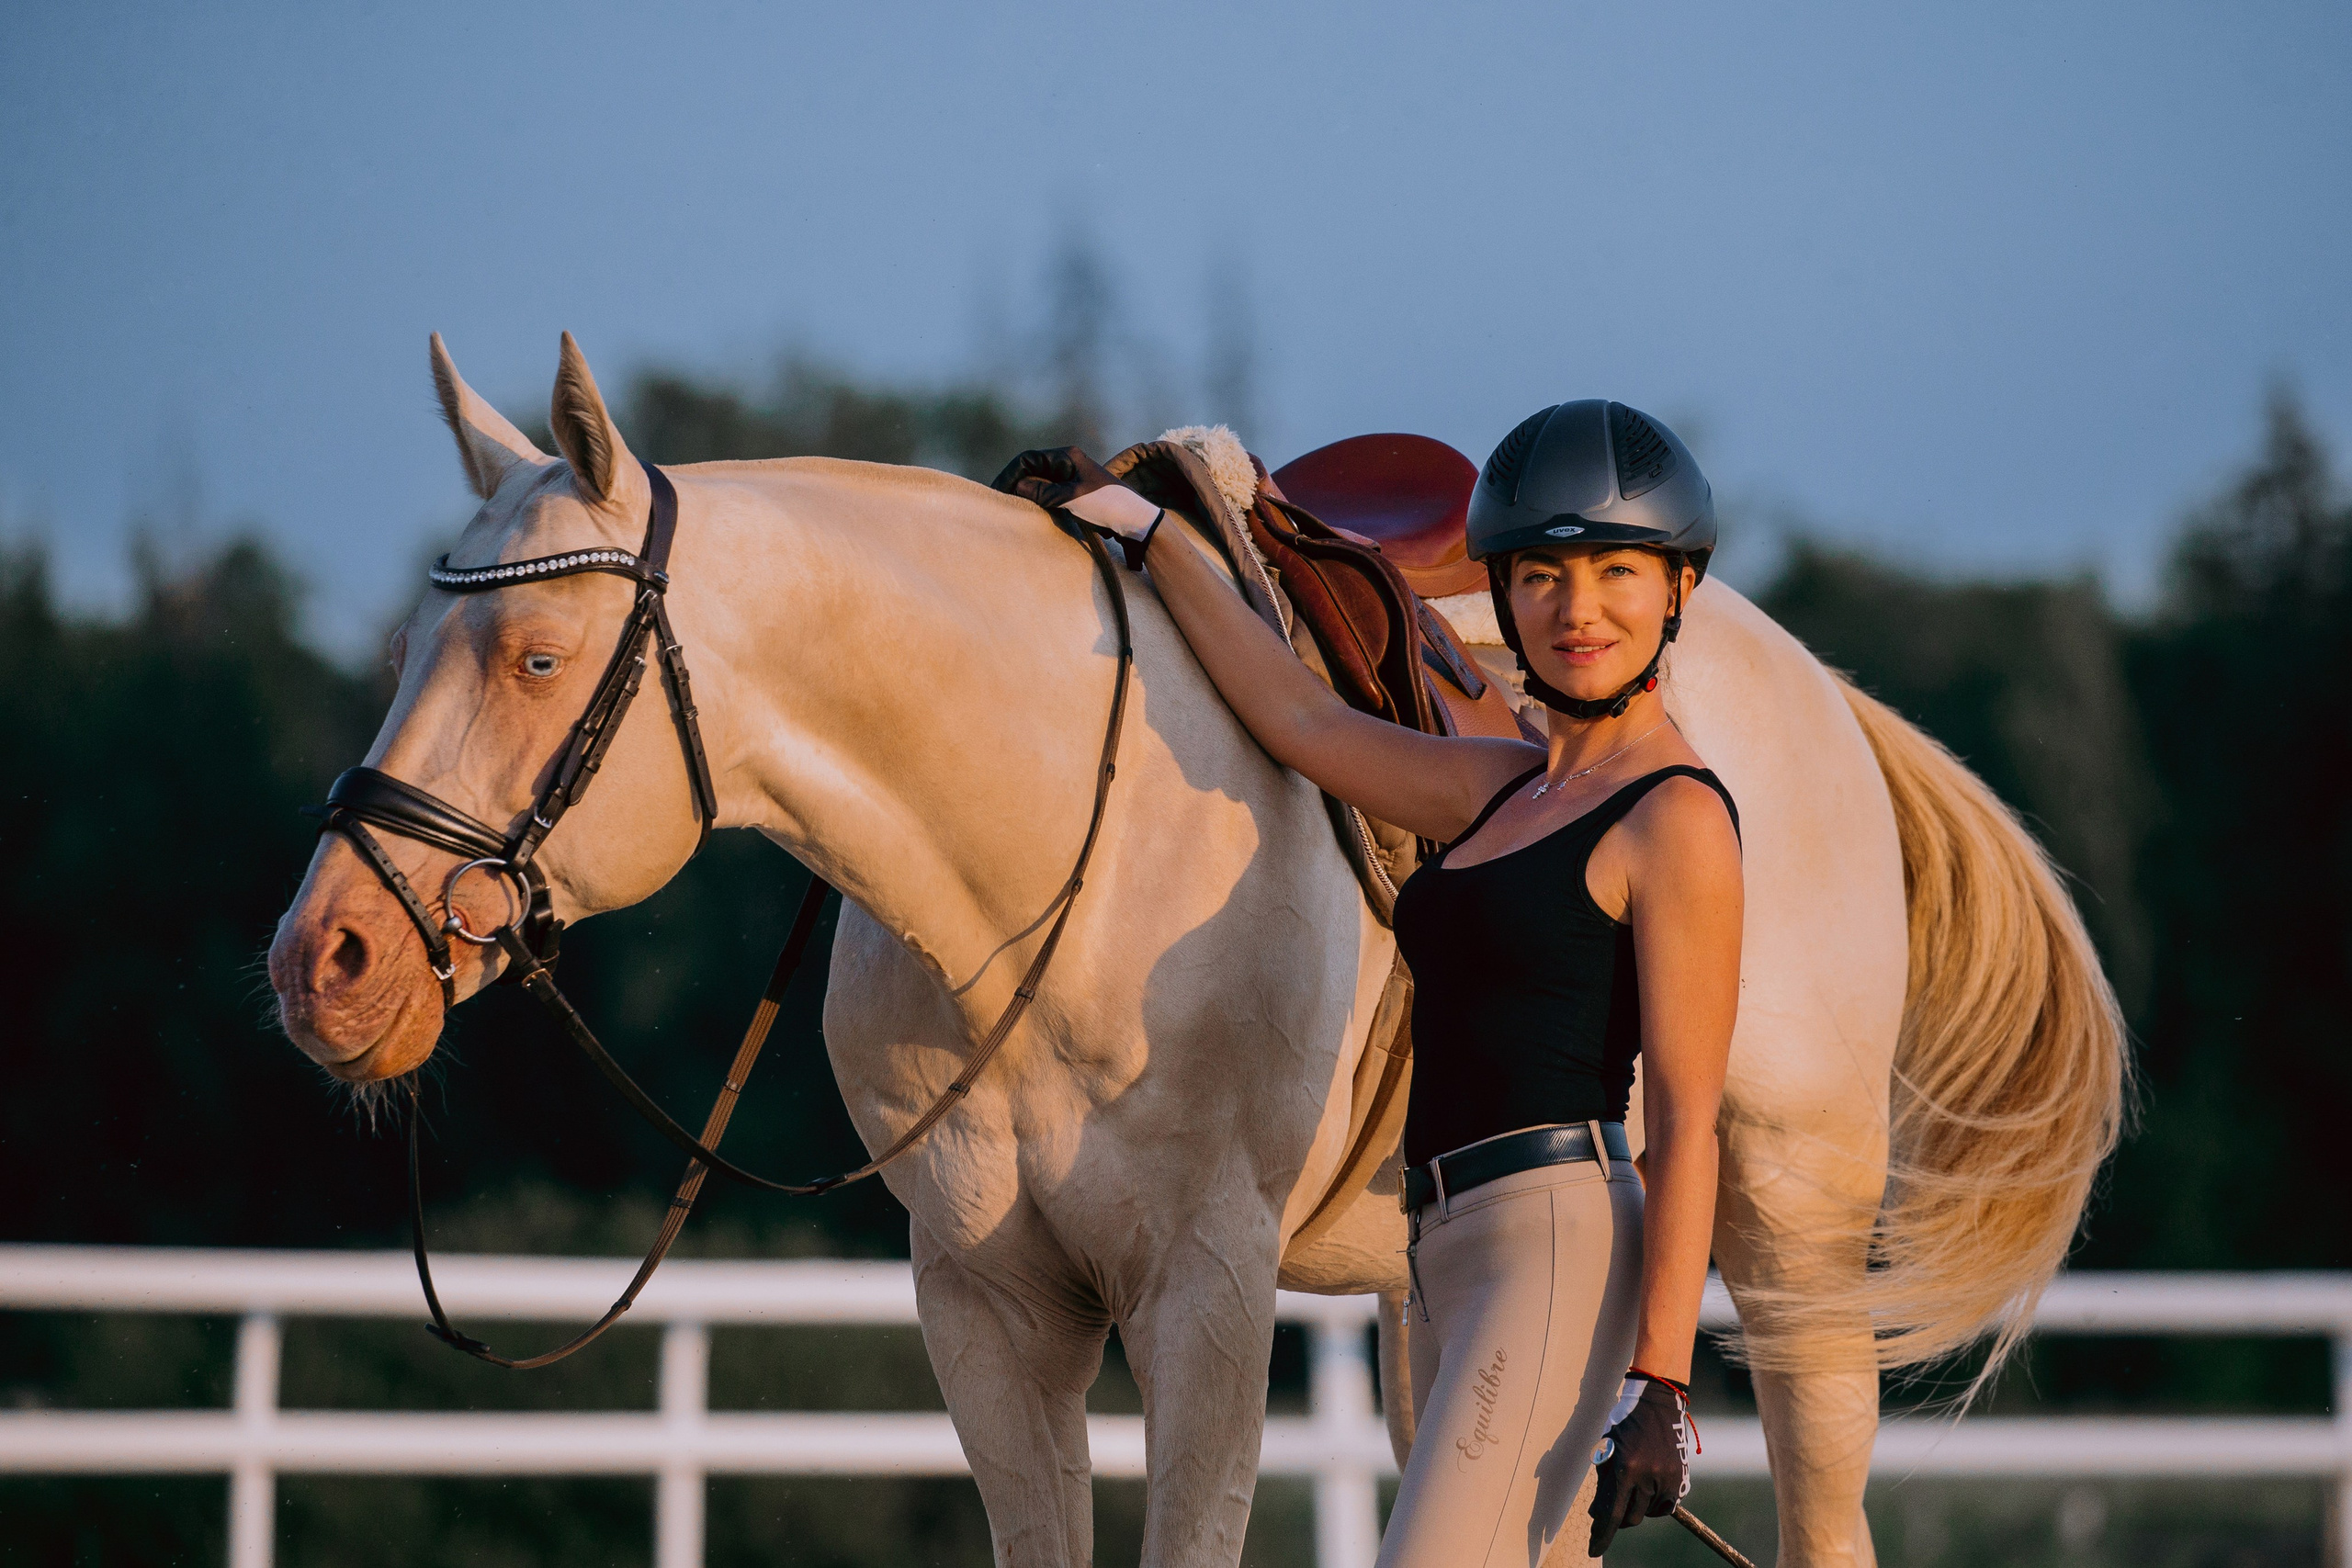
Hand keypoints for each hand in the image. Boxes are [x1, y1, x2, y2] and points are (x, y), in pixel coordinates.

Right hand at [992, 447, 1160, 539]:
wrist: (1135, 520)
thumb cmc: (1106, 504)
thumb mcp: (1071, 498)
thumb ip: (1042, 492)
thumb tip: (1016, 487)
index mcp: (1067, 456)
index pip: (1028, 459)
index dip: (1010, 474)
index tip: (998, 491)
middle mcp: (1067, 462)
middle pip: (1032, 469)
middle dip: (1015, 483)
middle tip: (1001, 501)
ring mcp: (1071, 477)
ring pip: (1039, 482)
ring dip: (1026, 493)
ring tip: (1012, 507)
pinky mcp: (1074, 492)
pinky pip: (1049, 493)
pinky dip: (1038, 500)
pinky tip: (1031, 510)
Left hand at [1588, 1376, 1693, 1556]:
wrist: (1656, 1404)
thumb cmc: (1624, 1425)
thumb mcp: (1606, 1451)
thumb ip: (1603, 1484)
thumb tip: (1598, 1515)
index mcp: (1625, 1468)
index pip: (1612, 1513)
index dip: (1602, 1535)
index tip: (1594, 1550)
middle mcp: (1648, 1476)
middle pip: (1630, 1517)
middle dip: (1619, 1517)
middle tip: (1612, 1509)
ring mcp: (1666, 1478)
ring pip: (1648, 1512)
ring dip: (1636, 1506)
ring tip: (1632, 1485)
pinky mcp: (1680, 1479)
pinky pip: (1665, 1505)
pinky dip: (1654, 1504)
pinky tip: (1647, 1488)